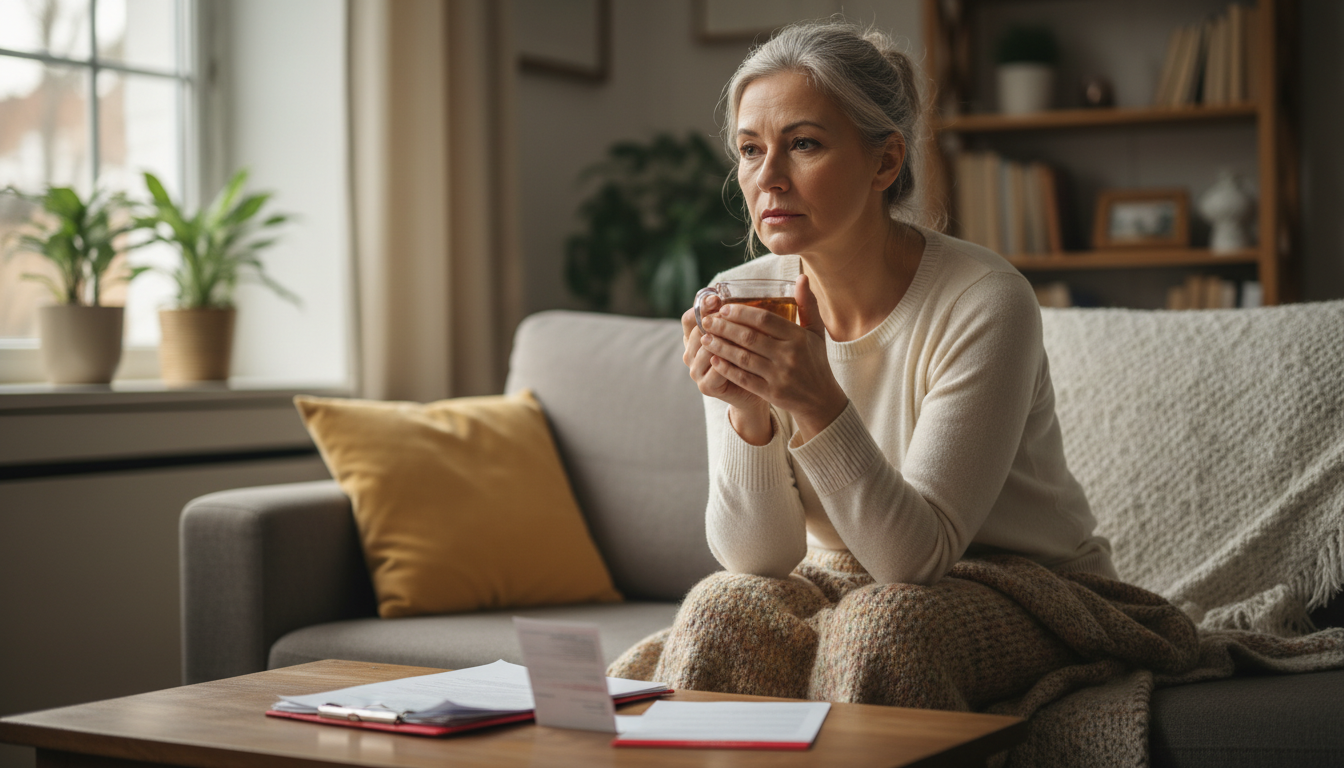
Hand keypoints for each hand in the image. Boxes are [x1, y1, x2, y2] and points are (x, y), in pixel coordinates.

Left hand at [697, 275, 847, 442]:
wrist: (821, 399)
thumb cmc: (815, 361)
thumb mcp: (816, 332)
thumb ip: (807, 305)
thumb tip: (802, 277)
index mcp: (799, 338)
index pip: (765, 320)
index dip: (742, 313)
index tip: (724, 308)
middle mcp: (789, 356)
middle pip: (750, 338)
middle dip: (725, 328)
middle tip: (708, 321)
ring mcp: (780, 376)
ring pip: (743, 358)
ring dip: (721, 347)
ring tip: (705, 338)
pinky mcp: (771, 393)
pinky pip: (744, 379)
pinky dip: (727, 369)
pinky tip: (714, 360)